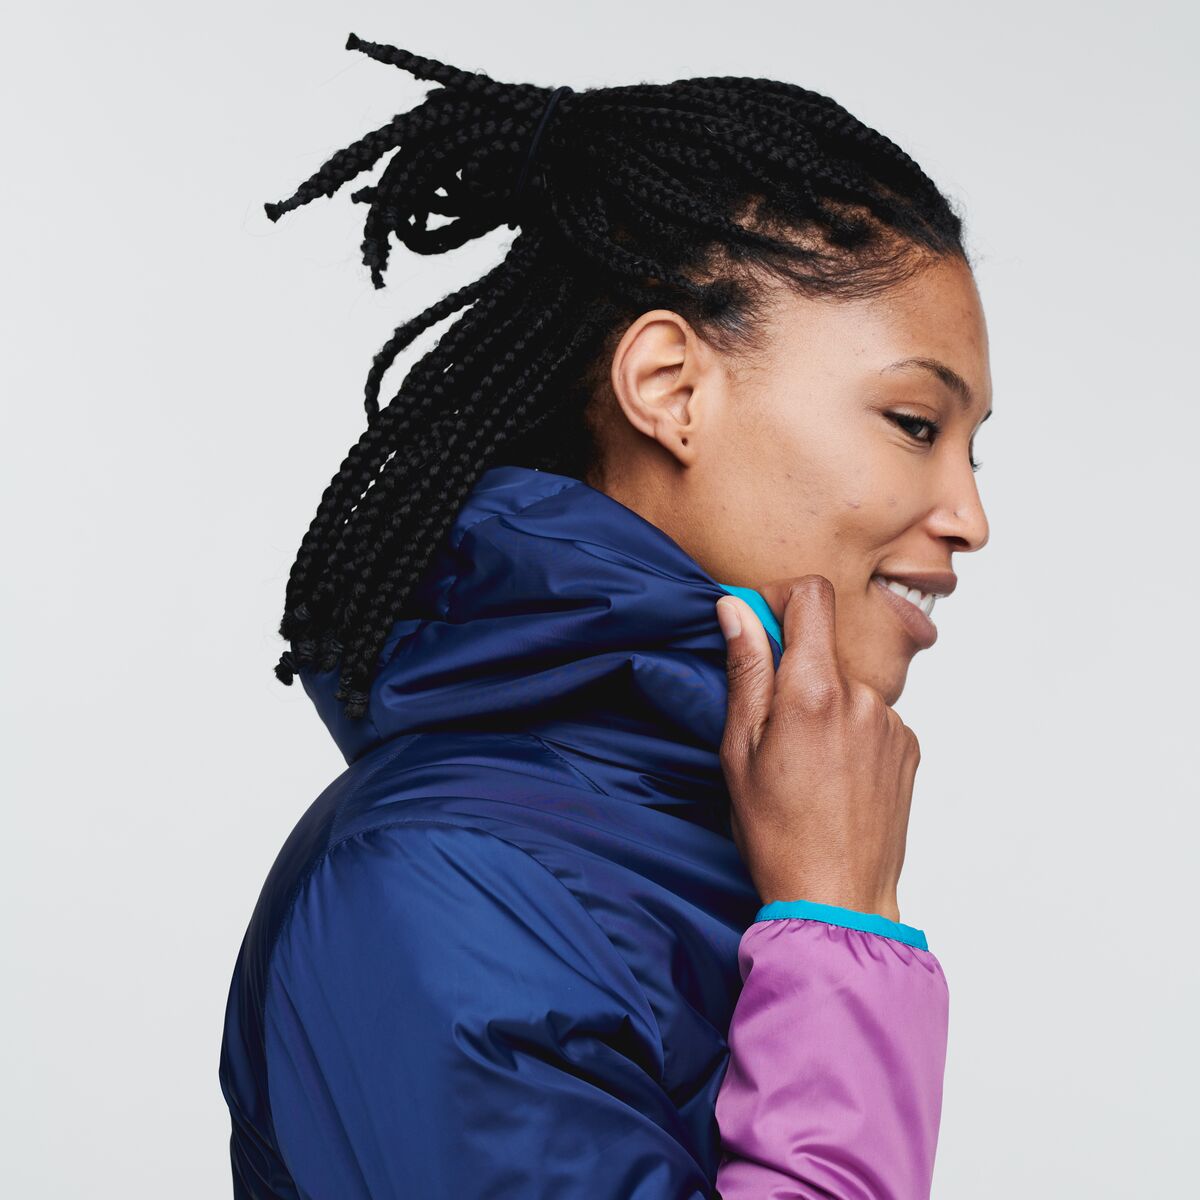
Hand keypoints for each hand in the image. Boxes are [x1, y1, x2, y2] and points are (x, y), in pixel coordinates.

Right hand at [715, 575, 920, 921]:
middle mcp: (862, 697)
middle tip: (771, 727)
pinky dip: (849, 731)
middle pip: (823, 646)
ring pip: (844, 685)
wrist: (837, 897)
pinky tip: (833, 776)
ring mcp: (891, 722)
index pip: (812, 596)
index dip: (780, 597)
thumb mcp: (739, 749)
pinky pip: (869, 716)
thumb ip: (745, 670)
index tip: (759, 623)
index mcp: (814, 691)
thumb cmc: (777, 833)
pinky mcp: (909, 746)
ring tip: (805, 764)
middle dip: (793, 669)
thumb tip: (736, 609)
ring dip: (822, 706)